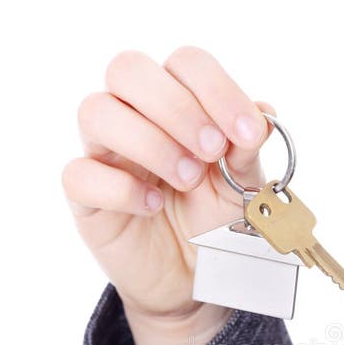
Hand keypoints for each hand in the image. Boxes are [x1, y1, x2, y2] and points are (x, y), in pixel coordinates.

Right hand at [62, 46, 275, 344]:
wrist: (197, 281)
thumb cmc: (217, 223)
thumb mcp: (244, 187)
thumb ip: (248, 151)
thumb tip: (263, 114)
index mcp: (178, 102)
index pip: (185, 63)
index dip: (217, 89)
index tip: (247, 132)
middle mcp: (134, 116)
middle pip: (128, 69)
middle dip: (176, 106)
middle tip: (210, 151)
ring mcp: (104, 153)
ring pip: (95, 111)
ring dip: (149, 142)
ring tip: (186, 180)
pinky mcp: (86, 196)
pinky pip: (80, 174)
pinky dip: (120, 188)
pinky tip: (153, 206)